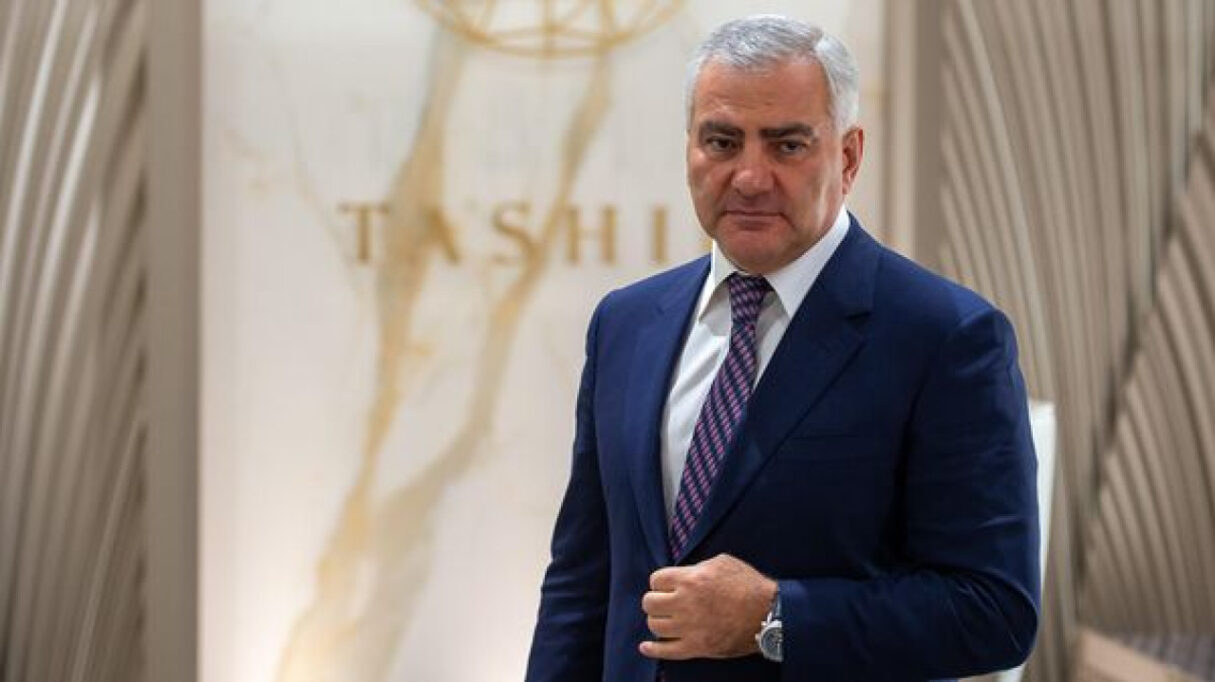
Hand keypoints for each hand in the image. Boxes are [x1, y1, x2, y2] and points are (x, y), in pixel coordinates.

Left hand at [639, 553, 776, 659]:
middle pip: (650, 603)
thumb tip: (682, 575)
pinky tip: (646, 647)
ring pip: (655, 626)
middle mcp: (685, 603)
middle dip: (655, 601)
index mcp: (690, 579)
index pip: (656, 580)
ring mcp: (689, 628)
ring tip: (666, 619)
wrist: (768, 614)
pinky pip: (666, 652)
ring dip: (658, 621)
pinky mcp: (696, 647)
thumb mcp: (721, 563)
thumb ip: (696, 568)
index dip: (660, 582)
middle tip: (665, 602)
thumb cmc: (748, 585)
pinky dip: (653, 650)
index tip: (666, 586)